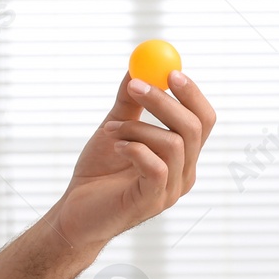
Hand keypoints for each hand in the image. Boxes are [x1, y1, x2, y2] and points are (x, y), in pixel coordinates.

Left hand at [50, 70, 213, 251]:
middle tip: (137, 85)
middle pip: (195, 129)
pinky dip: (135, 149)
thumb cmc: (98, 173)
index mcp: (182, 155)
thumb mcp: (115, 127)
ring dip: (138, 128)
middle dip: (165, 101)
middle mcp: (184, 173)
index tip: (169, 71)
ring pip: (173, 145)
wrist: (75, 212)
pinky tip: (116, 146)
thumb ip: (129, 101)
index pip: (203, 120)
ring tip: (110, 130)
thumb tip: (137, 66)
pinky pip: (156, 167)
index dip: (191, 94)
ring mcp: (170, 191)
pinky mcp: (151, 203)